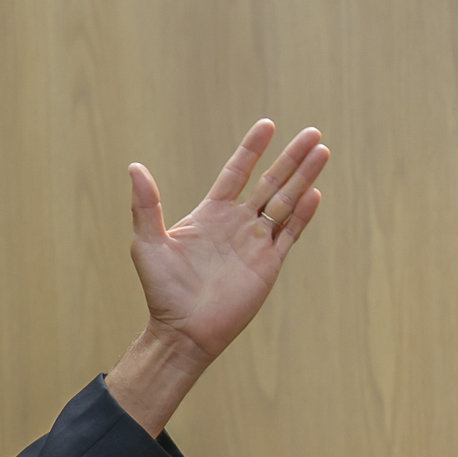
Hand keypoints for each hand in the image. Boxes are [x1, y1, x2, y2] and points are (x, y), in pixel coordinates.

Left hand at [128, 119, 327, 365]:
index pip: (236, 173)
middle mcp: (236, 224)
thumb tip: (134, 167)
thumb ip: (145, 205)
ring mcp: (254, 244)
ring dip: (304, 178)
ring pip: (285, 203)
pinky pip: (289, 234)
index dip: (251, 149)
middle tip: (312, 133)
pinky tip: (315, 193)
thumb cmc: (161, 290)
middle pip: (270, 183)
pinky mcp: (268, 265)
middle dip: (291, 158)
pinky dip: (302, 214)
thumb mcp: (147, 243)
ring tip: (322, 151)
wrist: (183, 331)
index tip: (267, 125)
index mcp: (210, 214)